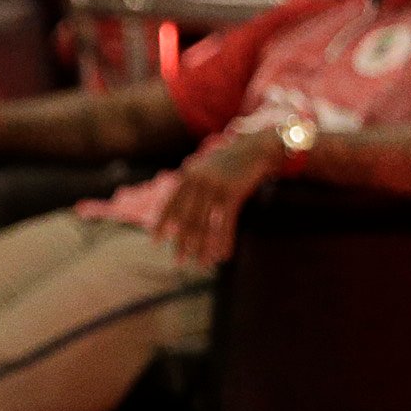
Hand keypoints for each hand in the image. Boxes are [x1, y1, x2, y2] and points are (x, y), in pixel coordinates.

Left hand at [153, 131, 284, 268]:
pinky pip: (225, 223)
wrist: (256, 147)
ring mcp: (216, 186)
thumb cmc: (227, 161)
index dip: (162, 223)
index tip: (154, 241)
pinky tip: (222, 255)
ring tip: (201, 264)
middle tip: (178, 261)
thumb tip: (175, 208)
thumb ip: (189, 185)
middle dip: (182, 242)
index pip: (170, 203)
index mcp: (187, 174)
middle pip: (187, 219)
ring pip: (206, 225)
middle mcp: (198, 180)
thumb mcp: (203, 168)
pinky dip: (223, 241)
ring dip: (203, 247)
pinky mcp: (233, 193)